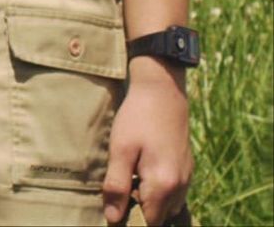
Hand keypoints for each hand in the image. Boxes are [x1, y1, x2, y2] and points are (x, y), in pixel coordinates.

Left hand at [102, 62, 192, 225]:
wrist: (162, 89)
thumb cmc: (138, 117)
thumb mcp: (121, 148)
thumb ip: (117, 185)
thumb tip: (113, 218)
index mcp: (163, 184)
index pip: (148, 222)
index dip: (130, 218)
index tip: (117, 201)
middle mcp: (180, 186)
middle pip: (159, 217)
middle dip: (141, 209)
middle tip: (123, 184)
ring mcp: (187, 177)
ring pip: (168, 206)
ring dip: (151, 200)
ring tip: (133, 175)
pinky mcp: (187, 167)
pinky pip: (174, 192)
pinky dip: (160, 189)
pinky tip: (145, 168)